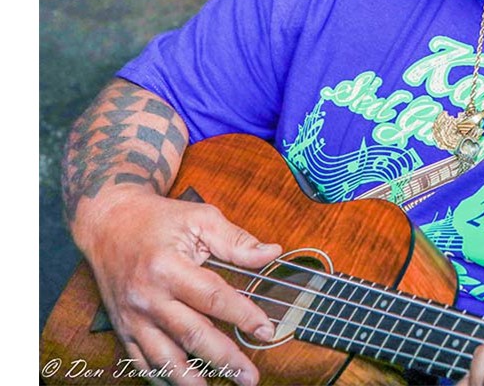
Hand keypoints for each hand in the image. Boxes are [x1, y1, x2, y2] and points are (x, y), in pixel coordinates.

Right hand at [77, 187, 281, 385]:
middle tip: (250, 376)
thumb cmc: (157, 219)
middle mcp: (148, 296)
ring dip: (192, 379)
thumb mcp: (199, 219)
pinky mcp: (123, 328)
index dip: (243, 316)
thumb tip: (272, 253)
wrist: (108, 223)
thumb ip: (236, 241)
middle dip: (224, 359)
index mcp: (169, 267)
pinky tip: (183, 385)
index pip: (214, 298)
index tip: (266, 330)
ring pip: (165, 357)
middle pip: (192, 334)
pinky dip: (162, 377)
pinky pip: (142, 361)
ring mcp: (133, 316)